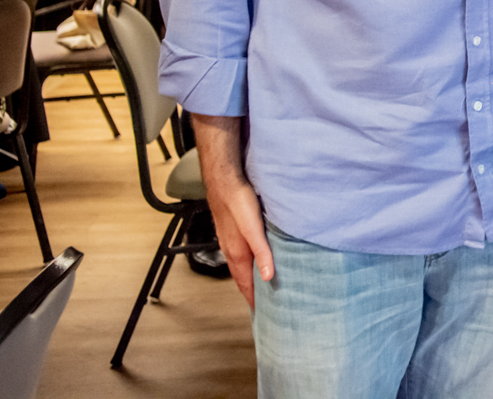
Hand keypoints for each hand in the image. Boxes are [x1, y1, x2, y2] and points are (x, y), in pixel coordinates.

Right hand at [191, 112, 273, 307]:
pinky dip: (252, 261)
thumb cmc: (237, 200)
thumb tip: (269, 277)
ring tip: (265, 286)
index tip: (263, 316)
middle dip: (254, 292)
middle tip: (267, 306)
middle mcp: (233, 249)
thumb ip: (262, 252)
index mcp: (237, 253)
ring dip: (253, 276)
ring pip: (244, 265)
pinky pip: (245, 252)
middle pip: (244, 277)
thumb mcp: (253, 228)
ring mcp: (233, 239)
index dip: (253, 300)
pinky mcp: (235, 229)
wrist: (223, 177)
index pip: (245, 284)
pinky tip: (260, 258)